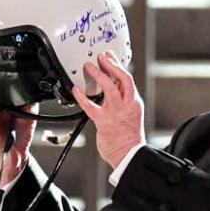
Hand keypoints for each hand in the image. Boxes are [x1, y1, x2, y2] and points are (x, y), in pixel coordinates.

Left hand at [73, 51, 145, 168]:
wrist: (129, 154)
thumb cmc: (128, 138)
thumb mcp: (131, 115)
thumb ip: (123, 102)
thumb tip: (113, 90)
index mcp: (133, 103)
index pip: (127, 79)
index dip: (118, 65)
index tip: (110, 57)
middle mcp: (127, 105)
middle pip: (123, 78)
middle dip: (111, 64)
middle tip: (101, 56)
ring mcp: (116, 112)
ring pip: (109, 87)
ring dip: (99, 74)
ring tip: (89, 66)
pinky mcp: (104, 121)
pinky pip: (91, 106)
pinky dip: (82, 97)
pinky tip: (75, 90)